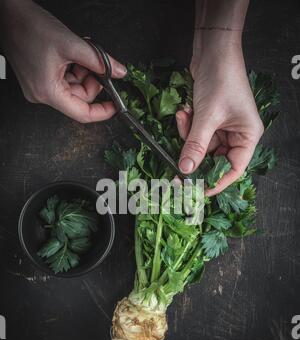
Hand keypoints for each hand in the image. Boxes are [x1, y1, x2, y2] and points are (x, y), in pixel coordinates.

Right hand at [0, 0, 126, 122]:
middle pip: (80, 98)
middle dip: (93, 81)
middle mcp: (42, 94)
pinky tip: (75, 53)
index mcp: (48, 92)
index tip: (116, 106)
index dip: (102, 111)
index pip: (82, 114)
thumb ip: (99, 61)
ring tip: (83, 52)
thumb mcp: (72, 44)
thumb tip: (119, 72)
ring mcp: (40, 87)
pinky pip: (65, 80)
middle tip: (99, 63)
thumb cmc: (29, 27)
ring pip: (74, 87)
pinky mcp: (40, 79)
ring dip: (84, 72)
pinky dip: (75, 68)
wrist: (7, 15)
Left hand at [177, 33, 263, 195]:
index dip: (216, 182)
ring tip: (184, 118)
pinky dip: (186, 126)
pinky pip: (194, 133)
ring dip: (187, 136)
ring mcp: (222, 127)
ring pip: (200, 147)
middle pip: (214, 159)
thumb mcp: (207, 117)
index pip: (233, 169)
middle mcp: (236, 135)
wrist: (213, 50)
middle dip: (195, 157)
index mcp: (247, 137)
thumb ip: (196, 145)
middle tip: (176, 165)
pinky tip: (184, 112)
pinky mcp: (209, 120)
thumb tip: (186, 170)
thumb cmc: (221, 78)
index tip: (197, 190)